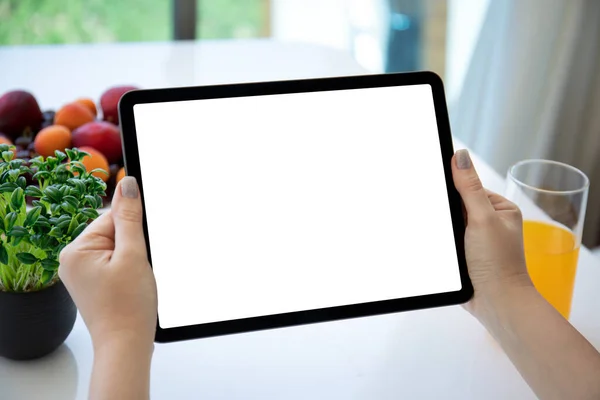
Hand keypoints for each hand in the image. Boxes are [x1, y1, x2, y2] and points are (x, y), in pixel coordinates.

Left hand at [59, 177, 156, 349]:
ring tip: (133, 282)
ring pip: (117, 247)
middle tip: (136, 272)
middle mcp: (72, 259)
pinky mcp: (93, 282)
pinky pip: (114, 261)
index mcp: (75, 250)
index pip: (112, 217)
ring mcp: (81, 272)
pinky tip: (131, 285)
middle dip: (133, 247)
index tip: (140, 252)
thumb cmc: (128, 307)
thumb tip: (127, 183)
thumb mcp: (133, 255)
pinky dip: (128, 269)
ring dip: (132, 258)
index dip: (134, 232)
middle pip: (113, 232)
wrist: (126, 345)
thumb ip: (130, 217)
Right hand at [451, 149, 533, 319]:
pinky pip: (445, 241)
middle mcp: (488, 222)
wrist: (496, 302)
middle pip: (456, 205)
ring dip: (440, 229)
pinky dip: (439, 242)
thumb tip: (460, 156)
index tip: (432, 185)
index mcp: (500, 209)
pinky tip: (434, 244)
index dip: (450, 187)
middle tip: (441, 222)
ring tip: (440, 238)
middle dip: (444, 212)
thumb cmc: (498, 263)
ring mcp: (474, 240)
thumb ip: (469, 188)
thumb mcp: (483, 218)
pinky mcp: (463, 255)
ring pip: (448, 224)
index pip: (468, 187)